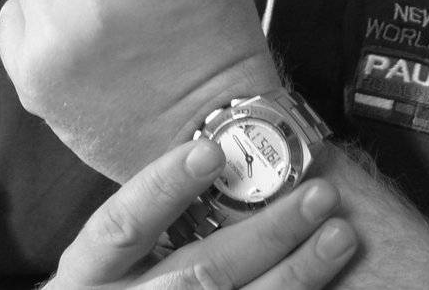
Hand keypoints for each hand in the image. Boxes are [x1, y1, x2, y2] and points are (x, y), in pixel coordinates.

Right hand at [46, 136, 357, 288]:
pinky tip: (330, 286)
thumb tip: (227, 155)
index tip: (212, 152)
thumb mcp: (110, 261)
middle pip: (198, 273)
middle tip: (319, 194)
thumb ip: (156, 220)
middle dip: (266, 233)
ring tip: (340, 237)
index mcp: (88, 274)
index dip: (164, 187)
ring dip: (296, 275)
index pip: (122, 224)